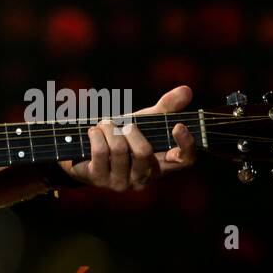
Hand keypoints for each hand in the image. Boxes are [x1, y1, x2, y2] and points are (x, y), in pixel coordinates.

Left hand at [57, 85, 196, 190]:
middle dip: (129, 129)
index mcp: (161, 164)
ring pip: (118, 149)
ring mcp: (121, 182)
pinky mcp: (99, 179)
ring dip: (108, 128)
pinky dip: (95, 134)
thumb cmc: (121, 136)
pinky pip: (100, 152)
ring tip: (104, 125)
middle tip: (120, 123)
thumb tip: (187, 90)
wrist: (85, 149)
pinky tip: (93, 132)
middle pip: (144, 152)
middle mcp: (144, 178)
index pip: (184, 160)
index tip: (178, 125)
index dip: (185, 145)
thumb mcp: (144, 122)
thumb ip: (166, 107)